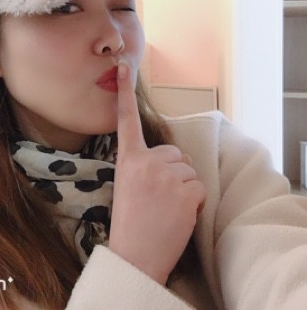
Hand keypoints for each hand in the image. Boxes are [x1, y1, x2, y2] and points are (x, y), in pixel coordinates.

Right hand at [108, 60, 205, 283]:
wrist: (135, 255)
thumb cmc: (130, 222)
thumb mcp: (127, 185)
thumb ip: (143, 164)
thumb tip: (171, 156)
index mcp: (128, 160)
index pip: (127, 121)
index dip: (124, 93)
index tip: (123, 67)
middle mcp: (147, 162)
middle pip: (173, 152)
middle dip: (173, 171)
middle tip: (160, 196)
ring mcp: (167, 176)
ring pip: (189, 169)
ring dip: (184, 186)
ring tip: (168, 207)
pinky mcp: (187, 191)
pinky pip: (199, 186)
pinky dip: (195, 200)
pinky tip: (180, 214)